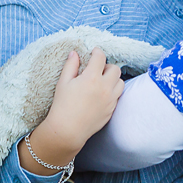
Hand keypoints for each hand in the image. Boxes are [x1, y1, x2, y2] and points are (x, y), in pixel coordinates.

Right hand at [19, 48, 123, 173]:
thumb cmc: (62, 105)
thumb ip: (71, 65)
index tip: (94, 52)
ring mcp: (110, 100)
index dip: (97, 52)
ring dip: (112, 79)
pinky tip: (101, 94)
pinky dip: (112, 91)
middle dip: (106, 66)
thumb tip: (75, 53)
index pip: (100, 58)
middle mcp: (104, 88)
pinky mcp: (111, 110)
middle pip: (115, 69)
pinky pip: (117, 96)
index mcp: (91, 78)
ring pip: (120, 82)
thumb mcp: (63, 82)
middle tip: (97, 69)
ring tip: (101, 82)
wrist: (68, 130)